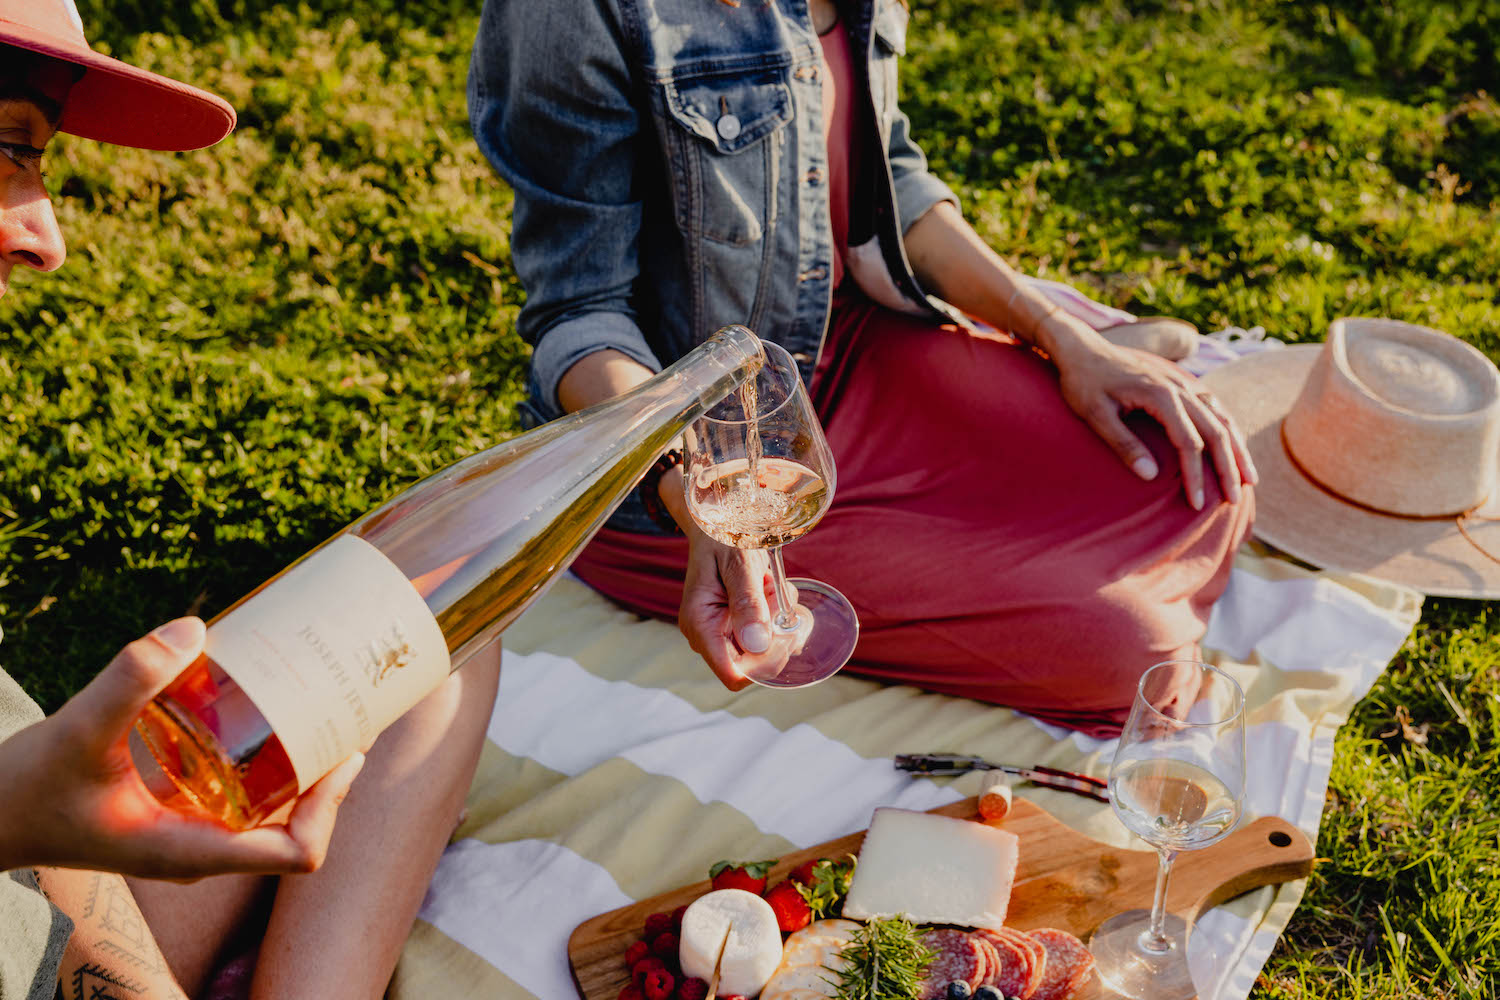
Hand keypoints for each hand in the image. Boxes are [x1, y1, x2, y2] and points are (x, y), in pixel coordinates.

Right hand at [0, 618, 364, 878]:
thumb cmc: (23, 790)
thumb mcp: (75, 731)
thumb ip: (128, 683)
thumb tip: (194, 629)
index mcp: (191, 852)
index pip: (296, 853)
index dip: (332, 806)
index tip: (347, 751)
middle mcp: (202, 850)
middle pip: (297, 823)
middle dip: (331, 772)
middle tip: (350, 705)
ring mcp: (191, 833)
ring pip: (272, 806)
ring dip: (303, 761)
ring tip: (322, 699)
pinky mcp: (176, 812)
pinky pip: (241, 791)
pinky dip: (264, 754)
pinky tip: (264, 706)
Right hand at [677, 527, 795, 689]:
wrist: (716, 523)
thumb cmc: (723, 537)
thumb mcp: (738, 564)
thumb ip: (748, 603)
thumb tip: (758, 645)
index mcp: (700, 625)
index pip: (733, 675)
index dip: (764, 664)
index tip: (782, 632)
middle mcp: (707, 637)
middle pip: (754, 667)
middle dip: (775, 636)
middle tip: (775, 594)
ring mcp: (720, 635)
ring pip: (765, 651)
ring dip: (778, 621)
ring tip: (768, 586)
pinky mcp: (734, 629)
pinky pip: (766, 638)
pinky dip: (778, 617)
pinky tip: (769, 591)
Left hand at [1045, 312, 1256, 508]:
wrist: (1083, 350)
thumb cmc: (1084, 384)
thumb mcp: (1095, 415)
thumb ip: (1123, 444)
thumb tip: (1150, 476)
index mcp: (1160, 395)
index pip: (1189, 443)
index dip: (1195, 475)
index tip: (1196, 504)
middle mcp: (1179, 388)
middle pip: (1216, 431)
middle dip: (1228, 468)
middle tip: (1234, 501)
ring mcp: (1184, 384)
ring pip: (1222, 418)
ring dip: (1237, 449)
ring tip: (1249, 479)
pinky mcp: (1181, 384)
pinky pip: (1214, 407)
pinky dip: (1228, 429)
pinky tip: (1234, 447)